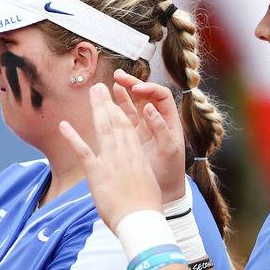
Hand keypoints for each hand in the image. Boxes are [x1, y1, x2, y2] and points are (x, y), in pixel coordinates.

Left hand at [58, 83, 162, 232]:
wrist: (141, 220)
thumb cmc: (145, 208)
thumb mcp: (144, 184)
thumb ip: (134, 174)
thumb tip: (128, 175)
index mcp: (138, 156)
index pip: (128, 128)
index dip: (120, 111)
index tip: (113, 100)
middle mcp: (126, 154)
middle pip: (116, 122)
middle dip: (107, 103)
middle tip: (99, 86)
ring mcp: (112, 162)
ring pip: (104, 129)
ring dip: (96, 109)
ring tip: (91, 92)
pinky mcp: (98, 173)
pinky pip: (83, 150)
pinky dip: (73, 136)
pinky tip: (64, 125)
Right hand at [111, 70, 187, 202]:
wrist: (163, 193)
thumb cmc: (170, 173)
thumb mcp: (169, 151)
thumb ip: (160, 129)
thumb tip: (150, 108)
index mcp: (168, 123)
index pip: (160, 96)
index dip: (148, 88)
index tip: (135, 87)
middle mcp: (155, 124)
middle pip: (143, 98)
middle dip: (131, 85)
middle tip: (117, 76)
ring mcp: (141, 132)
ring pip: (130, 108)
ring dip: (120, 96)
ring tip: (108, 85)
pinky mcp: (130, 142)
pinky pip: (122, 122)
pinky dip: (113, 113)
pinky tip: (99, 108)